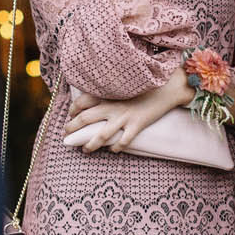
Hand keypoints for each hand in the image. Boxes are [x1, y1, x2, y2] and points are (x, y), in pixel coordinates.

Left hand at [64, 69, 191, 152]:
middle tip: (67, 134)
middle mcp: (112, 105)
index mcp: (108, 93)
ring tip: (85, 150)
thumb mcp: (123, 84)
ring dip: (90, 145)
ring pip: (101, 135)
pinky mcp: (137, 125)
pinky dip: (116, 148)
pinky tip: (113, 150)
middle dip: (72, 128)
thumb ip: (109, 91)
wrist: (167, 87)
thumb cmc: (145, 85)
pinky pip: (122, 141)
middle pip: (85, 119)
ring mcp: (124, 116)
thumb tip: (96, 99)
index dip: (72, 110)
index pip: (81, 102)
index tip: (70, 116)